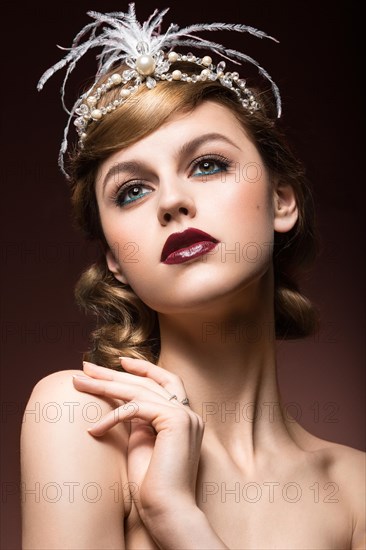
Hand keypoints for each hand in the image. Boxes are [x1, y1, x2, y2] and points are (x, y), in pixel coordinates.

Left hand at [72, 358, 203, 522]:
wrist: (167, 510)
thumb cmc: (151, 485)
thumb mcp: (141, 442)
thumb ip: (139, 420)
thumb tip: (124, 405)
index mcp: (185, 417)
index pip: (166, 380)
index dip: (144, 368)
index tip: (120, 361)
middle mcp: (189, 413)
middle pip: (148, 382)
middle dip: (114, 373)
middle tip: (87, 366)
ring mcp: (185, 415)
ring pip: (139, 390)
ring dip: (105, 385)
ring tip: (79, 382)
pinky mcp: (176, 421)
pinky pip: (136, 409)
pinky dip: (112, 416)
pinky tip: (93, 429)